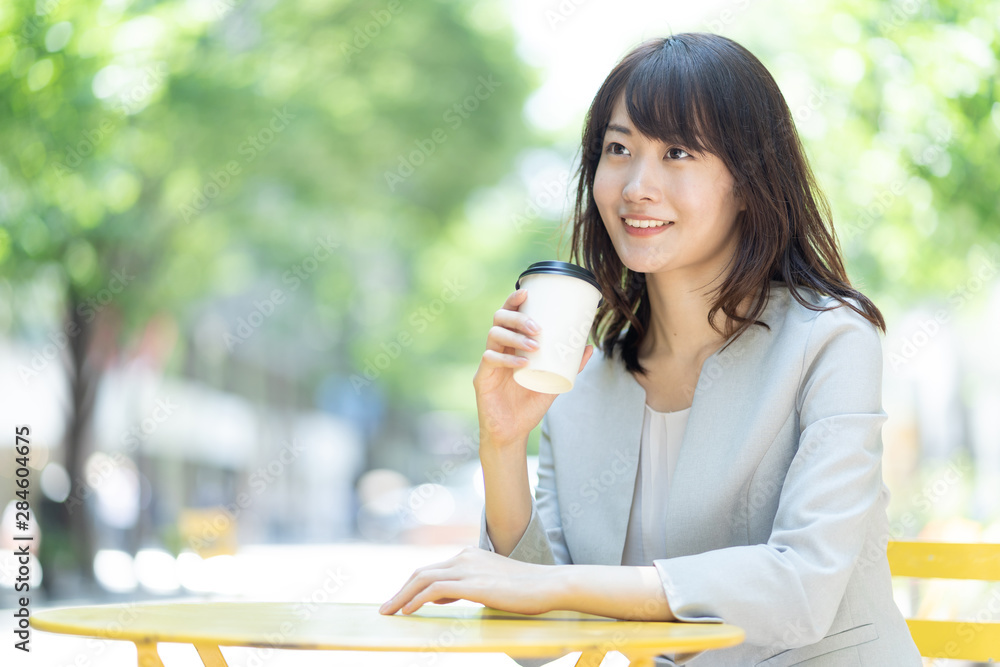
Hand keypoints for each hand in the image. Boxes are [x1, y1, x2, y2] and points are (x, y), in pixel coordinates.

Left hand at [378, 546, 559, 615]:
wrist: (549, 584)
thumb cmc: (526, 588)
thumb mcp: (491, 584)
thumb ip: (467, 586)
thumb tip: (445, 596)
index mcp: (469, 555)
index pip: (432, 569)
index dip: (412, 586)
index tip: (400, 600)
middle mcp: (464, 557)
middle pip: (421, 572)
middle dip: (401, 591)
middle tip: (386, 608)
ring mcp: (467, 569)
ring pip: (423, 579)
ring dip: (402, 596)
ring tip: (389, 612)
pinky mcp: (472, 584)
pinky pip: (434, 590)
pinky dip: (417, 599)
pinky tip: (408, 611)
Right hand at [473, 288, 593, 448]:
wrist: (513, 432)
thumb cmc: (529, 404)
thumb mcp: (554, 382)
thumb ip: (569, 365)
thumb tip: (589, 346)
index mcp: (511, 345)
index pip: (509, 315)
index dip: (514, 300)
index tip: (527, 292)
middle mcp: (498, 349)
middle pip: (499, 320)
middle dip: (517, 318)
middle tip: (537, 328)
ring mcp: (488, 362)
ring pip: (493, 335)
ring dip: (515, 336)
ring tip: (534, 345)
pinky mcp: (482, 377)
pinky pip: (490, 359)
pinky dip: (508, 359)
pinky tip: (523, 363)